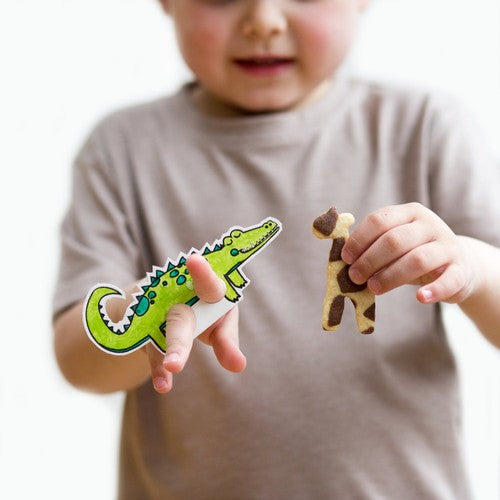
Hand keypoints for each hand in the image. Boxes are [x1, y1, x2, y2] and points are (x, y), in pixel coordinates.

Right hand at [145, 254, 245, 393]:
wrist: (161, 304)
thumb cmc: (203, 311)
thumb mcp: (218, 324)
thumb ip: (227, 342)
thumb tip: (239, 366)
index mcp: (204, 288)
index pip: (207, 283)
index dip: (202, 273)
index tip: (193, 260)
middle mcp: (178, 296)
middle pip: (181, 318)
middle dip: (181, 339)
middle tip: (180, 356)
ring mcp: (158, 312)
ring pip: (164, 333)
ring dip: (171, 351)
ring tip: (173, 369)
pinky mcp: (146, 330)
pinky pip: (153, 351)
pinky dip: (159, 369)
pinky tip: (163, 385)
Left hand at [341, 203, 476, 304]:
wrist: (460, 264)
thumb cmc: (413, 253)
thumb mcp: (395, 243)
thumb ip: (372, 246)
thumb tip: (342, 260)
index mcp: (409, 213)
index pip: (379, 220)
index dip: (359, 240)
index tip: (345, 258)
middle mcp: (429, 225)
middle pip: (395, 240)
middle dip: (370, 260)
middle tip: (355, 277)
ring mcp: (448, 246)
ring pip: (417, 259)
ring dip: (391, 276)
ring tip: (374, 288)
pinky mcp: (461, 270)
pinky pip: (448, 280)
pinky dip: (433, 291)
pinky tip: (419, 298)